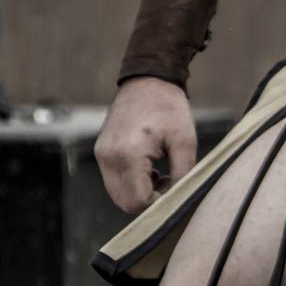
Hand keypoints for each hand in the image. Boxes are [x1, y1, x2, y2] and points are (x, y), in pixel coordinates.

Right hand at [95, 77, 197, 213]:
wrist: (147, 81)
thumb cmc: (168, 108)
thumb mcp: (185, 140)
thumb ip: (183, 173)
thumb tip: (179, 199)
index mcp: (128, 153)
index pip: (137, 200)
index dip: (157, 204)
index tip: (174, 190)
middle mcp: (108, 157)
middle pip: (124, 203)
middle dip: (148, 201)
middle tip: (168, 183)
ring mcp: (101, 155)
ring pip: (117, 195)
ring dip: (139, 193)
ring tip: (160, 174)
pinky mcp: (101, 152)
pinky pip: (114, 181)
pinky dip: (131, 183)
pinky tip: (149, 169)